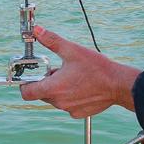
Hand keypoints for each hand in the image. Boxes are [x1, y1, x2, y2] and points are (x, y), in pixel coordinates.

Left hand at [19, 27, 141, 117]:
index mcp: (53, 88)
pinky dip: (70, 96)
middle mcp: (58, 102)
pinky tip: (81, 87)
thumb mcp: (72, 50)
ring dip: (59, 89)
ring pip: (55, 99)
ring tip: (73, 77)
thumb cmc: (97, 68)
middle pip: (42, 94)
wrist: (118, 84)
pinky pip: (67, 105)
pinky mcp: (78, 113)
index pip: (27, 93)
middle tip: (60, 71)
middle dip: (47, 82)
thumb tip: (37, 30)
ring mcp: (68, 109)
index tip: (31, 77)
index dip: (25, 84)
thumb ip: (52, 40)